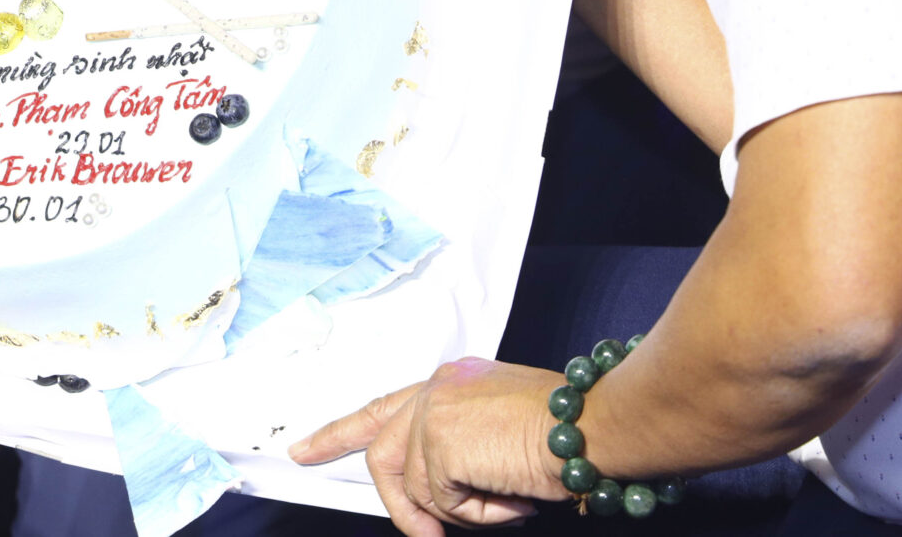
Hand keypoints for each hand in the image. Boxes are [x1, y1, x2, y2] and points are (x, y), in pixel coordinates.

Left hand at [292, 359, 562, 536]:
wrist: (594, 424)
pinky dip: (481, 515)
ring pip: (419, 492)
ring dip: (466, 512)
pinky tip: (512, 496)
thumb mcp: (502, 430)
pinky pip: (442, 505)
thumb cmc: (570, 428)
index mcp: (451, 380)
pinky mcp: (438, 444)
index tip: (307, 449)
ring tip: (510, 499)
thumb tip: (434, 497)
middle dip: (395, 503)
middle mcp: (436, 389)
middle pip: (382, 452)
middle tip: (422, 535)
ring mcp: (432, 414)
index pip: (385, 408)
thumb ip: (461, 447)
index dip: (343, 432)